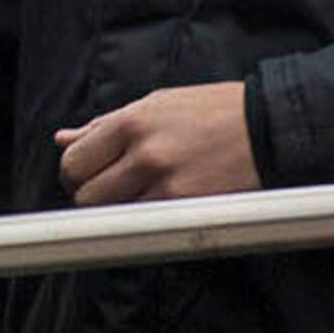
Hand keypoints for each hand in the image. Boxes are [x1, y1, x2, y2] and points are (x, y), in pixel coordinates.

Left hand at [58, 82, 258, 205]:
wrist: (271, 126)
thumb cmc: (214, 111)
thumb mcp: (155, 104)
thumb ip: (104, 125)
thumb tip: (62, 139)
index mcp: (130, 123)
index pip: (73, 163)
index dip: (74, 176)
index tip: (84, 179)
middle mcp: (145, 154)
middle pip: (87, 196)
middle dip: (92, 197)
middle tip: (109, 193)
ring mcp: (169, 185)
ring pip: (116, 217)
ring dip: (120, 213)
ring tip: (140, 199)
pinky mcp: (193, 209)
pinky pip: (150, 228)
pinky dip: (149, 224)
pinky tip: (162, 209)